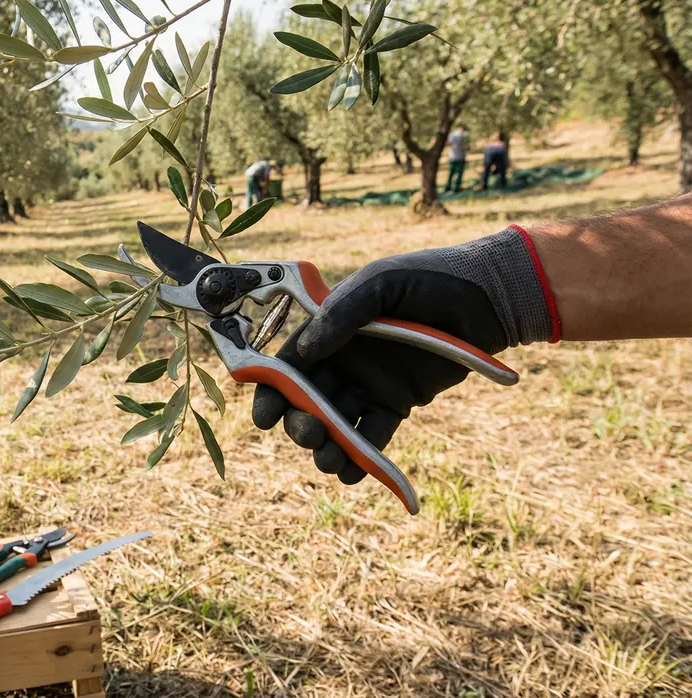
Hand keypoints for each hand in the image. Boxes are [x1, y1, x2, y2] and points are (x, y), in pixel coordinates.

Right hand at [251, 230, 553, 483]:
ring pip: (335, 423)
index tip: (265, 417)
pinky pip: (372, 435)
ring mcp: (368, 384)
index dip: (270, 391)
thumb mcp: (380, 283)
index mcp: (328, 330)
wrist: (487, 297)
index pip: (287, 364)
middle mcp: (341, 360)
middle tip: (309, 436)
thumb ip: (342, 312)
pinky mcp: (397, 403)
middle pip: (306, 401)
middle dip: (299, 424)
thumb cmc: (428, 278)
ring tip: (330, 462)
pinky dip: (361, 457)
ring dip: (327, 447)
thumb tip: (305, 350)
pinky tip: (353, 473)